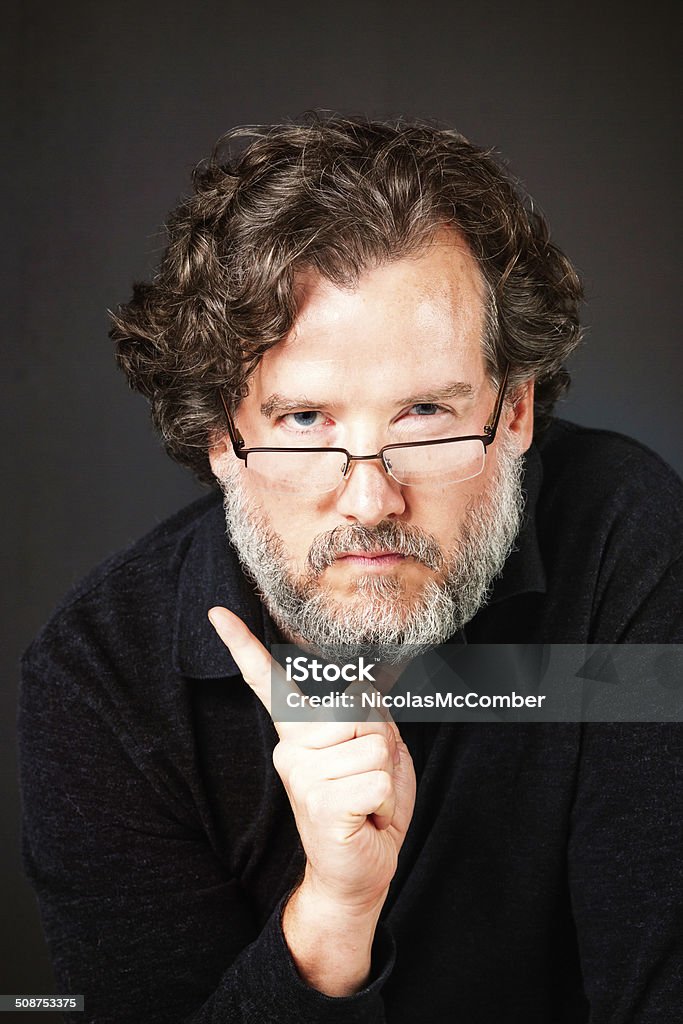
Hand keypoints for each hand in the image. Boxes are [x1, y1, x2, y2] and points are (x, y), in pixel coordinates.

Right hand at [208, 606, 416, 994]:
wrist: (357, 872)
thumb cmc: (368, 807)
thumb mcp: (376, 751)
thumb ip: (368, 716)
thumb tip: (359, 689)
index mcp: (300, 734)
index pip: (270, 683)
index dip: (244, 646)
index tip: (217, 614)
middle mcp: (291, 749)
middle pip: (360, 712)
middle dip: (381, 745)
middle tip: (366, 782)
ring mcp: (301, 775)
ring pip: (374, 746)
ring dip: (384, 777)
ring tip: (365, 802)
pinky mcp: (318, 801)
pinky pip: (376, 778)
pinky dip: (384, 802)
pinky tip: (363, 819)